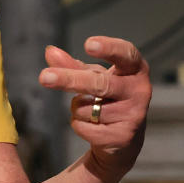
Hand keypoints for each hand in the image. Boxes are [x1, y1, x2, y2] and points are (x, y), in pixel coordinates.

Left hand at [37, 37, 150, 181]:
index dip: (109, 48)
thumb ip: (72, 64)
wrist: (123, 138)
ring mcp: (133, 115)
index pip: (126, 54)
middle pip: (99, 84)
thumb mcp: (93, 76)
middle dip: (70, 80)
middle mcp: (139, 90)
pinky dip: (80, 125)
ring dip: (78, 108)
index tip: (88, 44)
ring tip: (92, 111)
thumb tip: (50, 51)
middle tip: (44, 77)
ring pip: (86, 108)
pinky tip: (95, 126)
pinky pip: (85, 127)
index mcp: (135, 69)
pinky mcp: (123, 136)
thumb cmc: (108, 97)